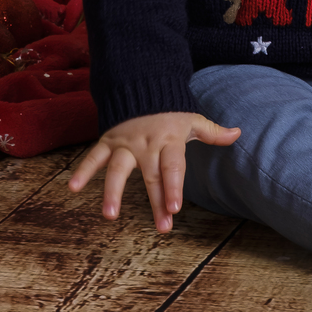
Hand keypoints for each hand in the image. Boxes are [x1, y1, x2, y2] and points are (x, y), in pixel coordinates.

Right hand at [68, 111, 240, 229]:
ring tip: (109, 215)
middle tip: (161, 227)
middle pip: (151, 176)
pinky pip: (94, 157)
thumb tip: (238, 133)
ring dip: (112, 192)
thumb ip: (212, 131)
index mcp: (169, 140)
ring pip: (118, 169)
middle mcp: (146, 144)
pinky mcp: (108, 141)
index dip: (174, 187)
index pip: (173, 166)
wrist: (141, 83)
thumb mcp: (192, 118)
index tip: (175, 208)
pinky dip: (83, 171)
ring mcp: (125, 143)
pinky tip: (73, 188)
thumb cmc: (170, 110)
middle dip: (156, 202)